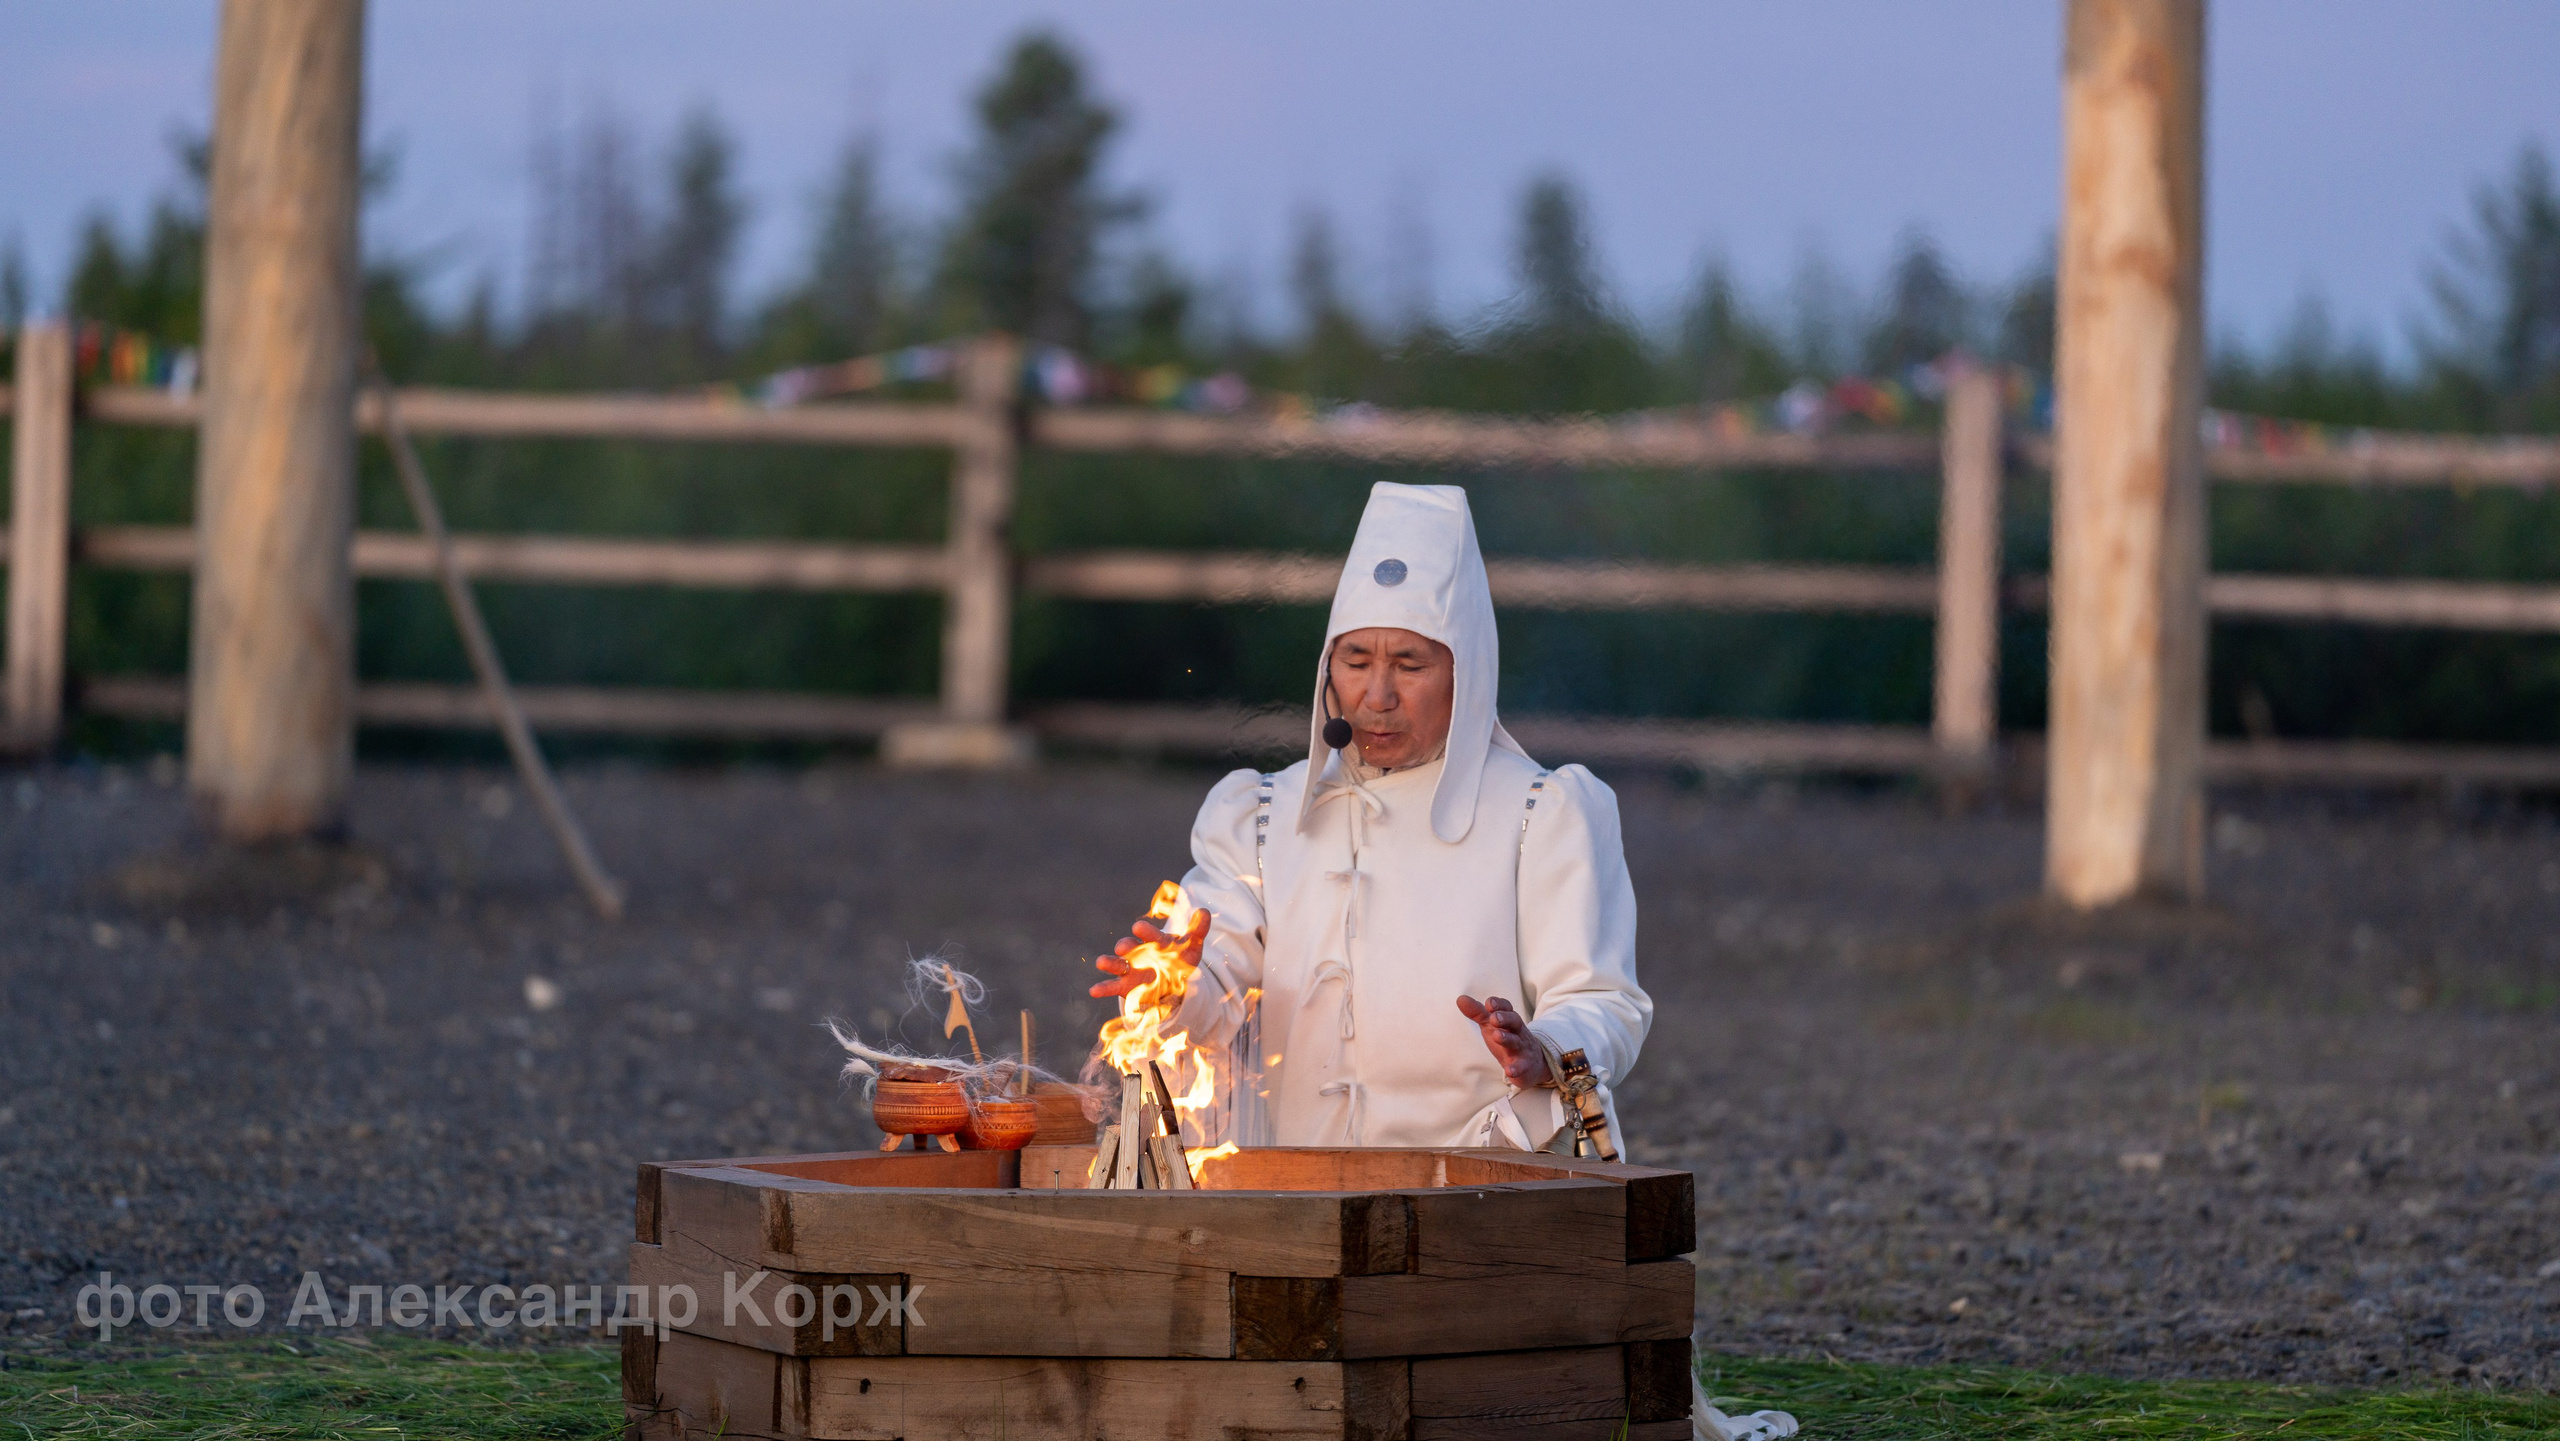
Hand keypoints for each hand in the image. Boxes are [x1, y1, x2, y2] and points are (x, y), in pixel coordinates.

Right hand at [1090, 908, 1208, 998]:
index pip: (1149, 934)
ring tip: (1101, 962)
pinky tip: (1093, 991)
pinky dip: (1102, 988)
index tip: (1139, 928)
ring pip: (1117, 963)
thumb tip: (1204, 912)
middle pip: (1129, 946)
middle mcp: (1139, 952)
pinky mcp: (1124, 985)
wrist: (1173, 982)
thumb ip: (1197, 931)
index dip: (1145, 931)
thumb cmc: (1180, 959)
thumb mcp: (1192, 946)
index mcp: (1154, 941)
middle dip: (1127, 946)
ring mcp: (1130, 968)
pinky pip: (1111, 986)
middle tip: (1125, 946)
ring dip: (1109, 962)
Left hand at [1456, 994, 1549, 1088]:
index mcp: (1509, 1020)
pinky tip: (1509, 1071)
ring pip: (1516, 1042)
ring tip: (1497, 1036)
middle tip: (1494, 1018)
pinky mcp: (1524, 1066)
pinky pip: (1521, 1067)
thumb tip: (1460, 999)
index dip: (1499, 1005)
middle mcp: (1517, 1032)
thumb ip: (1477, 1012)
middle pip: (1514, 1021)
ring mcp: (1522, 1049)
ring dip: (1507, 1039)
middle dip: (1504, 1018)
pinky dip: (1516, 1069)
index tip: (1489, 1004)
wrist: (1532, 1063)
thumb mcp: (1491, 1025)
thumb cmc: (1507, 1038)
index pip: (1507, 1008)